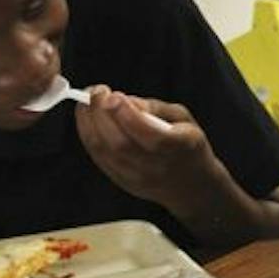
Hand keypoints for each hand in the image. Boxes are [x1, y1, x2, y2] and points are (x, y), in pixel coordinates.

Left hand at [75, 87, 220, 209]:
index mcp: (181, 148)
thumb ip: (154, 107)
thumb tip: (123, 99)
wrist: (191, 187)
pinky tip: (87, 118)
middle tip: (96, 90)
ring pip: (104, 151)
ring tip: (87, 101)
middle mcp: (157, 167)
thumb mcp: (184, 119)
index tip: (113, 94)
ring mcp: (138, 178)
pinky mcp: (122, 182)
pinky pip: (98, 157)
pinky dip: (88, 134)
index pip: (151, 135)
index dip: (128, 115)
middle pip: (120, 143)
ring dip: (89, 122)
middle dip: (101, 113)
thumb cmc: (187, 145)